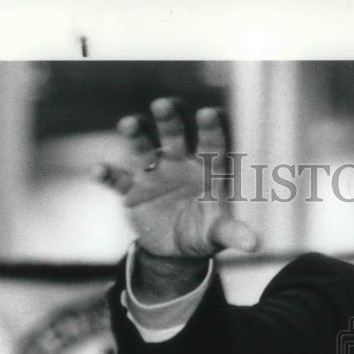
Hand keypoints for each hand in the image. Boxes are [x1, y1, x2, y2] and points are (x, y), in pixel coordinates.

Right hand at [95, 98, 257, 259]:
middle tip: (163, 105)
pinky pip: (119, 179)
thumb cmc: (204, 231)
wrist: (176, 249)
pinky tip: (98, 170)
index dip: (210, 129)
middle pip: (174, 135)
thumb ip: (234, 233)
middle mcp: (180, 164)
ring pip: (144, 148)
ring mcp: (154, 173)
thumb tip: (255, 245)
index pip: (212, 145)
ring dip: (136, 134)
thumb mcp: (219, 234)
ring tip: (128, 124)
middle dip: (169, 119)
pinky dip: (108, 175)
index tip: (209, 112)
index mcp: (207, 170)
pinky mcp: (133, 190)